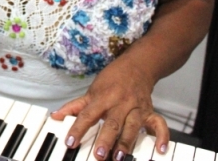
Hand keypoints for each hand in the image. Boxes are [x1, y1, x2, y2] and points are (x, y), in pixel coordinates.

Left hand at [52, 61, 169, 160]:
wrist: (137, 66)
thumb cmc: (112, 80)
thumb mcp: (91, 91)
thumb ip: (74, 106)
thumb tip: (56, 116)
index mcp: (103, 98)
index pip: (87, 115)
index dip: (78, 128)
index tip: (71, 142)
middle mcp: (120, 103)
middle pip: (112, 122)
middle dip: (105, 139)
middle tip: (99, 155)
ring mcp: (136, 108)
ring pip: (132, 126)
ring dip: (126, 142)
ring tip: (119, 156)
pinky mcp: (150, 112)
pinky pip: (159, 124)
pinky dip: (161, 136)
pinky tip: (159, 149)